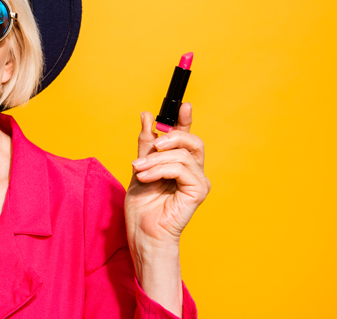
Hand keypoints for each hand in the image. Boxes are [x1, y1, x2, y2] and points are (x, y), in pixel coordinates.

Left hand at [125, 103, 209, 249]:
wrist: (142, 231)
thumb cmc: (142, 206)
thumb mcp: (139, 167)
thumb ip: (145, 143)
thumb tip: (146, 116)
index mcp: (179, 163)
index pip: (185, 136)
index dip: (185, 119)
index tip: (183, 105)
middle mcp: (192, 171)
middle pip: (192, 141)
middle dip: (170, 137)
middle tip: (152, 146)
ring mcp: (198, 181)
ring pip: (182, 155)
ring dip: (155, 160)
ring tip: (138, 171)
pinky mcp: (198, 192)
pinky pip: (182, 169)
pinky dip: (160, 170)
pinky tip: (145, 178)